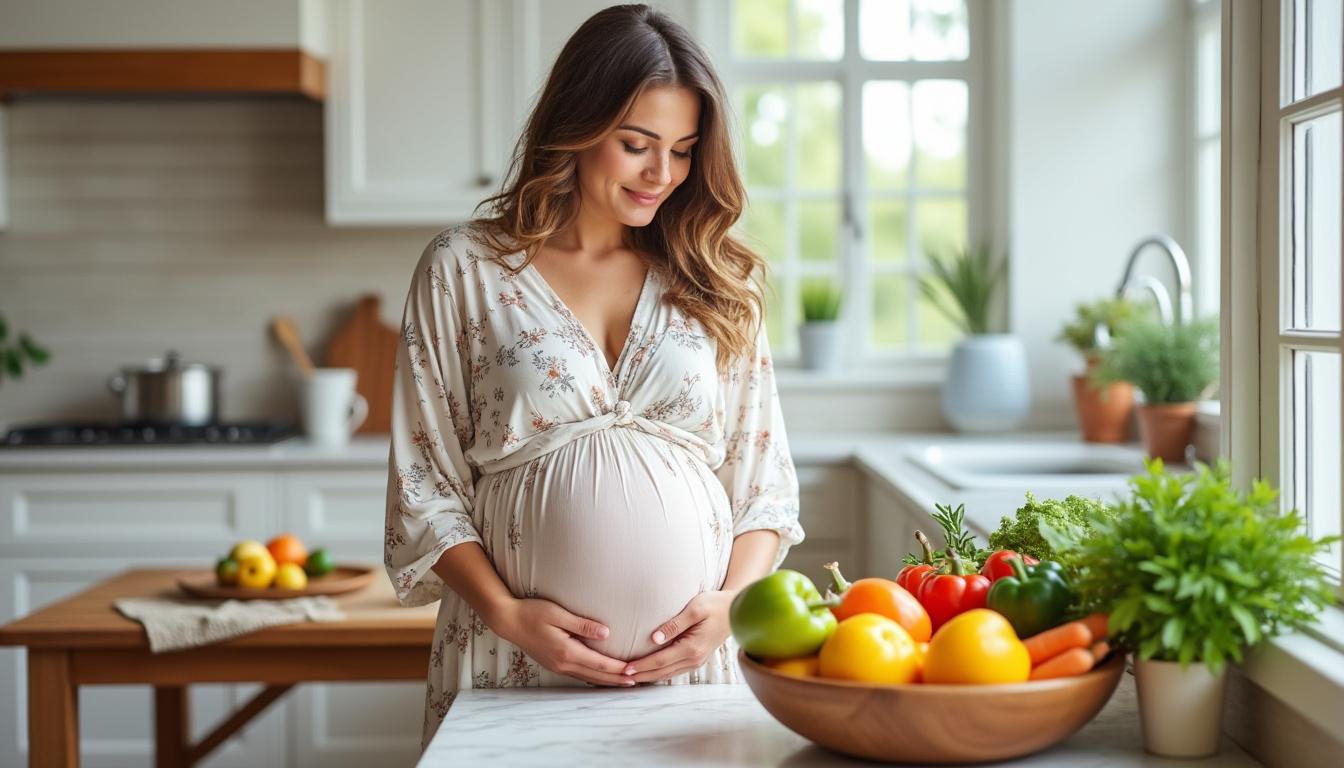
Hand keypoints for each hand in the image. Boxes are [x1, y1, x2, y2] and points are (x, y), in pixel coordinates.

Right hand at [492, 597, 635, 686]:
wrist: (508, 620)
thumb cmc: (532, 612)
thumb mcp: (559, 614)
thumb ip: (583, 624)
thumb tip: (607, 633)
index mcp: (566, 651)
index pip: (599, 663)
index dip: (618, 668)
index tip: (634, 671)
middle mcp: (563, 663)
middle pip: (596, 675)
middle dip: (617, 679)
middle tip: (636, 682)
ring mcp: (557, 666)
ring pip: (588, 677)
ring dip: (606, 681)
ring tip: (623, 682)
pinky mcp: (554, 663)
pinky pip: (579, 674)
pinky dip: (593, 677)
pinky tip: (600, 676)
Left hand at [622, 591, 734, 683]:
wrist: (736, 611)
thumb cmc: (715, 605)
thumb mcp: (695, 608)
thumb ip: (674, 624)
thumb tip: (654, 638)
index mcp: (692, 648)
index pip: (661, 660)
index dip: (642, 665)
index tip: (625, 668)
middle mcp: (695, 659)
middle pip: (662, 672)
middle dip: (641, 675)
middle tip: (621, 676)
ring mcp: (697, 661)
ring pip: (668, 674)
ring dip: (649, 676)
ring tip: (631, 677)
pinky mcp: (697, 659)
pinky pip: (674, 670)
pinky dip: (660, 673)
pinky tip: (649, 671)